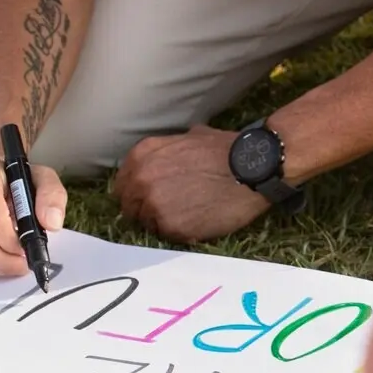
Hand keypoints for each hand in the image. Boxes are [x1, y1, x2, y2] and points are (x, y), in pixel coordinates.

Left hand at [114, 125, 270, 242]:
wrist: (251, 168)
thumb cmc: (226, 150)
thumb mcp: (190, 137)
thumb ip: (168, 150)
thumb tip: (168, 155)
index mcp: (141, 156)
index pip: (121, 186)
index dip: (135, 195)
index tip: (147, 200)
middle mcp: (141, 180)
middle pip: (129, 208)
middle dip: (145, 211)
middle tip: (170, 212)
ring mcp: (153, 205)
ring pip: (147, 224)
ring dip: (162, 223)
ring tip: (188, 216)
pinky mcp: (171, 227)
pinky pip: (167, 236)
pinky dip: (180, 232)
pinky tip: (198, 222)